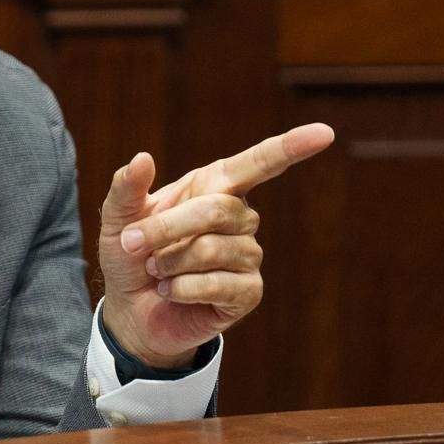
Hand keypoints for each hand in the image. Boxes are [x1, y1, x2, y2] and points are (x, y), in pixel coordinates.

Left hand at [97, 124, 334, 369]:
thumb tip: (143, 158)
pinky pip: (220, 284)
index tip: (325, 133)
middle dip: (167, 228)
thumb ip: (126, 188)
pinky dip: (183, 289)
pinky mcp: (248, 293)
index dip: (291, 147)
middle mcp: (240, 217)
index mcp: (215, 187)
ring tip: (157, 273)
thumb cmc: (130, 256)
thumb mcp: (119, 220)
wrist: (130, 310)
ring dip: (171, 263)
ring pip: (214, 249)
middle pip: (217, 210)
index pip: (260, 163)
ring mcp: (248, 255)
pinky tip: (172, 292)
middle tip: (133, 243)